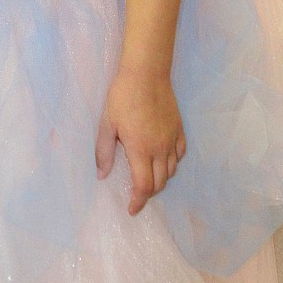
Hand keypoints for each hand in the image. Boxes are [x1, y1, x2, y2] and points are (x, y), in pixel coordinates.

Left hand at [95, 70, 185, 216]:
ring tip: (148, 177)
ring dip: (160, 179)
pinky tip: (163, 159)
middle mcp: (160, 149)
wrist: (146, 73)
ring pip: (172, 171)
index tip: (132, 209)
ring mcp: (172, 139)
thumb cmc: (122, 97)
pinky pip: (180, 155)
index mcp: (141, 150)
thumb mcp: (107, 124)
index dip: (138, 202)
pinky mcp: (179, 129)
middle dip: (148, 193)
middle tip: (136, 194)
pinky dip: (172, 163)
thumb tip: (102, 175)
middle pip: (160, 183)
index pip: (144, 186)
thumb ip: (104, 152)